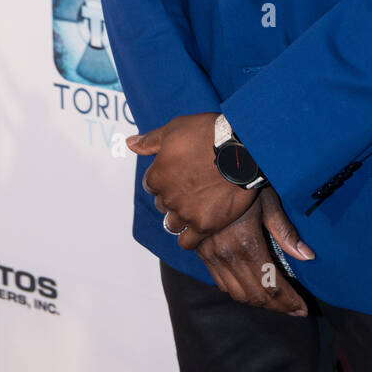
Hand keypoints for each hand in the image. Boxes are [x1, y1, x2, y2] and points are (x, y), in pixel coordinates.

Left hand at [127, 113, 257, 249]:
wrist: (241, 149)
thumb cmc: (208, 134)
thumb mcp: (175, 129)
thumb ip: (150, 141)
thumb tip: (130, 143)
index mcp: (157, 176)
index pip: (151, 185)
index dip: (165, 178)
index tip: (179, 173)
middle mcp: (168, 198)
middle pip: (163, 204)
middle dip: (173, 197)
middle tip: (192, 187)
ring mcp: (185, 213)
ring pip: (173, 223)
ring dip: (181, 216)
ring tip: (199, 204)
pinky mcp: (204, 225)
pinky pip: (187, 242)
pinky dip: (190, 236)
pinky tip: (200, 225)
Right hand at [197, 186, 314, 315]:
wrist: (207, 168)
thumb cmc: (242, 181)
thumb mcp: (268, 202)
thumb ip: (286, 233)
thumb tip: (308, 256)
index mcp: (246, 243)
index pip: (272, 286)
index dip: (289, 301)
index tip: (302, 308)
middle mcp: (227, 254)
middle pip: (255, 295)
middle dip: (277, 306)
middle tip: (293, 308)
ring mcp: (211, 255)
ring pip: (236, 293)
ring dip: (257, 301)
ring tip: (276, 300)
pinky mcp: (202, 252)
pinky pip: (221, 283)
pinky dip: (238, 290)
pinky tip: (252, 285)